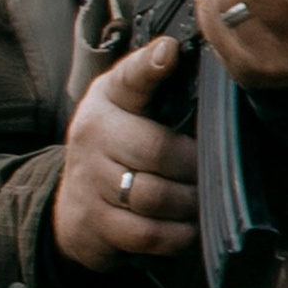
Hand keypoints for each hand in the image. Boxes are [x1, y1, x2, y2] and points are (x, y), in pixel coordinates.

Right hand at [52, 37, 198, 270]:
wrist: (72, 205)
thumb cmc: (115, 147)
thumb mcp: (126, 106)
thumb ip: (154, 82)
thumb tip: (186, 53)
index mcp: (108, 99)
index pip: (129, 78)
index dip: (150, 65)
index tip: (170, 53)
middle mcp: (94, 135)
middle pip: (155, 150)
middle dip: (194, 166)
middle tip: (215, 172)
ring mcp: (91, 181)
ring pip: (154, 195)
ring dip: (189, 202)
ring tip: (204, 199)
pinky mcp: (97, 223)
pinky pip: (147, 232)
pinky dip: (177, 235)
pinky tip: (189, 227)